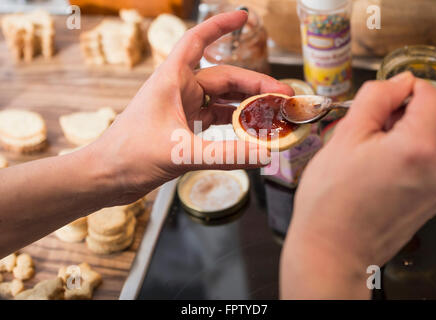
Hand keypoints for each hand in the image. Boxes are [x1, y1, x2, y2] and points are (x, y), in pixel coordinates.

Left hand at [88, 11, 292, 202]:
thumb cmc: (129, 156)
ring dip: (245, 104)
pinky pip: (214, 118)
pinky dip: (232, 123)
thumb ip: (225, 155)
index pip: (198, 39)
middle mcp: (178, 89)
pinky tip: (249, 130)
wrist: (105, 177)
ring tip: (272, 112)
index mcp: (172, 80)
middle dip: (254, 84)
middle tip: (283, 96)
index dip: (221, 25)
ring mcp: (180, 108)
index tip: (245, 17)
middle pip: (223, 77)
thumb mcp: (181, 153)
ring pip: (221, 99)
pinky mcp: (181, 127)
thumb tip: (264, 155)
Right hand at [281, 72, 435, 298]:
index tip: (380, 103)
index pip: (430, 94)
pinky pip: (434, 160)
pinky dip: (413, 155)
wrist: (333, 249)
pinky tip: (384, 170)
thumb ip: (376, 98)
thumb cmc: (330, 200)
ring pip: (435, 137)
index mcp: (421, 148)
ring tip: (374, 157)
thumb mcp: (345, 137)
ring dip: (408, 135)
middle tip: (369, 136)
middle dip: (404, 116)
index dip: (401, 90)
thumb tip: (400, 80)